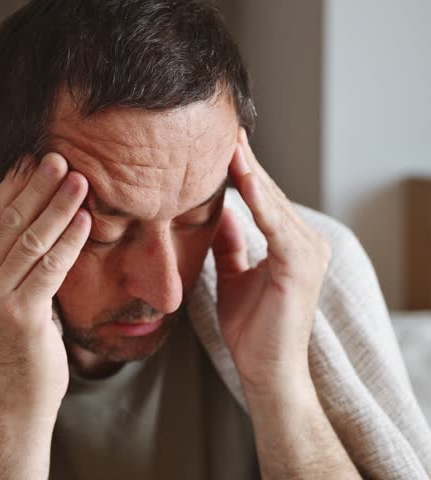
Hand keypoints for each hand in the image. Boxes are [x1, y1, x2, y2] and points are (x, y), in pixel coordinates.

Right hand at [0, 153, 90, 417]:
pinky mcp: (20, 315)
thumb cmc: (19, 338)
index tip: (39, 156)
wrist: (17, 394)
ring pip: (31, 239)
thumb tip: (33, 201)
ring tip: (81, 180)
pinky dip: (70, 241)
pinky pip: (50, 268)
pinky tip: (86, 221)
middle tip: (62, 157)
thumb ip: (11, 250)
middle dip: (39, 185)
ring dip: (59, 206)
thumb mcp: (5, 288)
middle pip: (11, 219)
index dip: (17, 181)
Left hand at [213, 129, 330, 397]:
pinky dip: (256, 199)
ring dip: (247, 171)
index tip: (217, 141)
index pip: (261, 197)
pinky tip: (239, 176)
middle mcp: (307, 241)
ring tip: (227, 141)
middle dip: (243, 161)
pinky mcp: (299, 266)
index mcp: (291, 243)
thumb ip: (231, 244)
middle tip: (221, 127)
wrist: (264, 370)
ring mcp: (308, 252)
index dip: (240, 169)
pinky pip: (274, 225)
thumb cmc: (251, 327)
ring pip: (271, 202)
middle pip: (267, 192)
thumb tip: (219, 212)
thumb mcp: (233, 275)